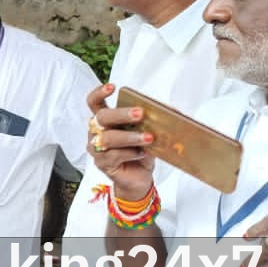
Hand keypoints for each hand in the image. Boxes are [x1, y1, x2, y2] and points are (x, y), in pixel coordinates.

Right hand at [85, 83, 154, 201]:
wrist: (138, 180)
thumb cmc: (140, 153)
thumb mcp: (147, 133)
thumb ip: (152, 122)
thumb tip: (172, 111)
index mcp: (105, 120)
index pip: (94, 102)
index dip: (100, 93)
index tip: (113, 87)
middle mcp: (96, 132)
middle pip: (102, 117)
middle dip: (122, 114)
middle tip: (140, 114)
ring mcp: (97, 148)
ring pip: (108, 138)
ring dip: (130, 137)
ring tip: (149, 138)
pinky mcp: (102, 164)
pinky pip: (114, 155)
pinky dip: (130, 153)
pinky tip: (142, 153)